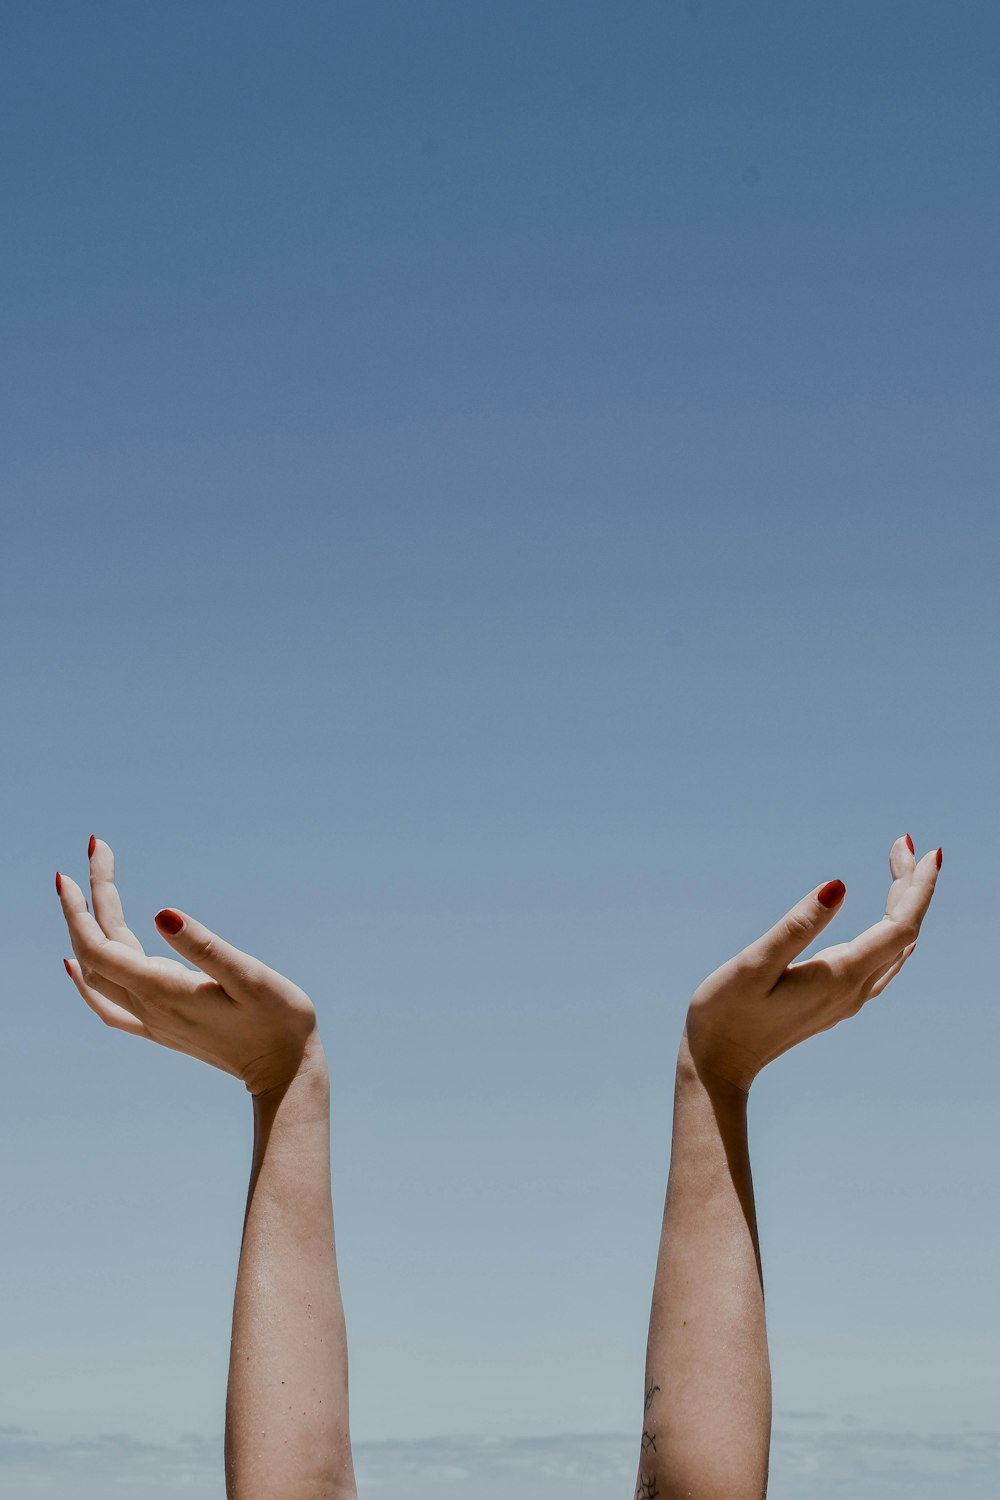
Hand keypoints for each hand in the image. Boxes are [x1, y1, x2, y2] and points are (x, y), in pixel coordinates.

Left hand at [56, 837, 318, 1094]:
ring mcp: (152, 1020)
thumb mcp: (248, 976)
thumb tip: (160, 913)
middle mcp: (148, 1007)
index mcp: (162, 991)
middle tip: (96, 847)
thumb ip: (204, 946)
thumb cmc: (278, 1020)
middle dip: (88, 898)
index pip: (101, 944)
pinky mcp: (163, 1026)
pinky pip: (108, 1002)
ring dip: (88, 927)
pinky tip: (78, 966)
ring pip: (101, 971)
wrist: (285, 1071)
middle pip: (96, 950)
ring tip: (88, 888)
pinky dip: (88, 978)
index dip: (85, 902)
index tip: (88, 853)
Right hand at [684, 836, 940, 1092]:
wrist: (718, 1066)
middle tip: (904, 842)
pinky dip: (893, 934)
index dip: (918, 886)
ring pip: (895, 947)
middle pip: (903, 932)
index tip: (925, 849)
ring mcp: (846, 1000)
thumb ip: (797, 925)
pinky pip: (881, 964)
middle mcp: (853, 990)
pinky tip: (894, 932)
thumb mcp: (755, 963)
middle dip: (910, 884)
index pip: (901, 925)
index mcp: (841, 975)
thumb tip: (839, 885)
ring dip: (902, 906)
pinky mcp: (834, 1003)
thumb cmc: (726, 1014)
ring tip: (901, 870)